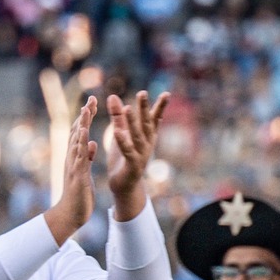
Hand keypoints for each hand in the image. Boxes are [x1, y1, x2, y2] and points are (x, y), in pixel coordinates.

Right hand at [43, 97, 98, 245]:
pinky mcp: (77, 175)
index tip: (92, 102)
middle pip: (77, 132)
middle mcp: (72, 158)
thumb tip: (92, 143)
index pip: (81, 133)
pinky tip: (85, 132)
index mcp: (76, 157)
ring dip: (82, 125)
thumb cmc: (78, 195)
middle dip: (84, 116)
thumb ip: (87, 157)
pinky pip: (80, 156)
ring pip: (77, 141)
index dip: (86, 117)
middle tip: (91, 99)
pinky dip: (82, 143)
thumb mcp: (85, 172)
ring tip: (87, 110)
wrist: (70, 214)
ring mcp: (73, 166)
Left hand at [105, 89, 168, 220]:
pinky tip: (117, 132)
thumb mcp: (121, 135)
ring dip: (133, 122)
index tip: (167, 93)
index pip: (154, 119)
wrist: (124, 186)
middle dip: (144, 109)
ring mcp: (141, 155)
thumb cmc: (123, 159)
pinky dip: (123, 141)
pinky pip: (127, 151)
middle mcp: (147, 144)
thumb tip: (113, 96)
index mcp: (147, 137)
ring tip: (127, 108)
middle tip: (142, 93)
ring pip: (137, 136)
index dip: (160, 107)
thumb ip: (117, 117)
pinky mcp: (132, 165)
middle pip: (146, 124)